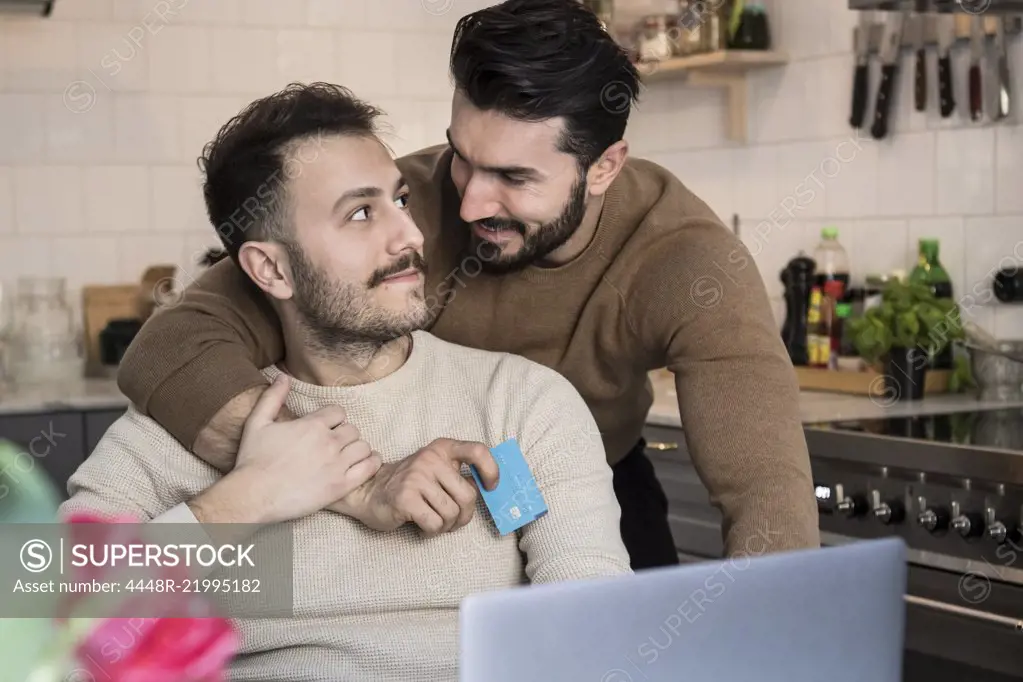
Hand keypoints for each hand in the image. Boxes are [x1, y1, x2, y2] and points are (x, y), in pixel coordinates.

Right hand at [189, 374, 380, 524]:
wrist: (253, 496)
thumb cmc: (252, 460)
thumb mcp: (257, 422)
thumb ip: (273, 397)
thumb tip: (283, 377)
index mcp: (312, 425)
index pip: (338, 412)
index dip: (333, 419)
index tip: (326, 428)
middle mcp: (329, 442)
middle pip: (352, 429)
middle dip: (345, 434)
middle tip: (335, 445)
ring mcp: (337, 464)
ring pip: (363, 447)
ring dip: (358, 448)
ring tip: (349, 455)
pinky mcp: (340, 486)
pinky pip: (368, 468)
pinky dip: (371, 463)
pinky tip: (365, 463)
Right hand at [335, 438, 499, 537]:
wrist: (369, 491)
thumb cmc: (410, 485)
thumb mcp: (436, 470)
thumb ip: (459, 475)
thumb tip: (489, 491)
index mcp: (442, 448)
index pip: (478, 451)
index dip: (492, 471)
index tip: (491, 487)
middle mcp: (430, 459)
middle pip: (468, 495)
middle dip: (465, 515)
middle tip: (454, 520)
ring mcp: (416, 478)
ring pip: (452, 513)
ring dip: (447, 525)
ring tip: (435, 521)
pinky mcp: (405, 498)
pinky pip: (435, 523)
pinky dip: (433, 531)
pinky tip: (423, 525)